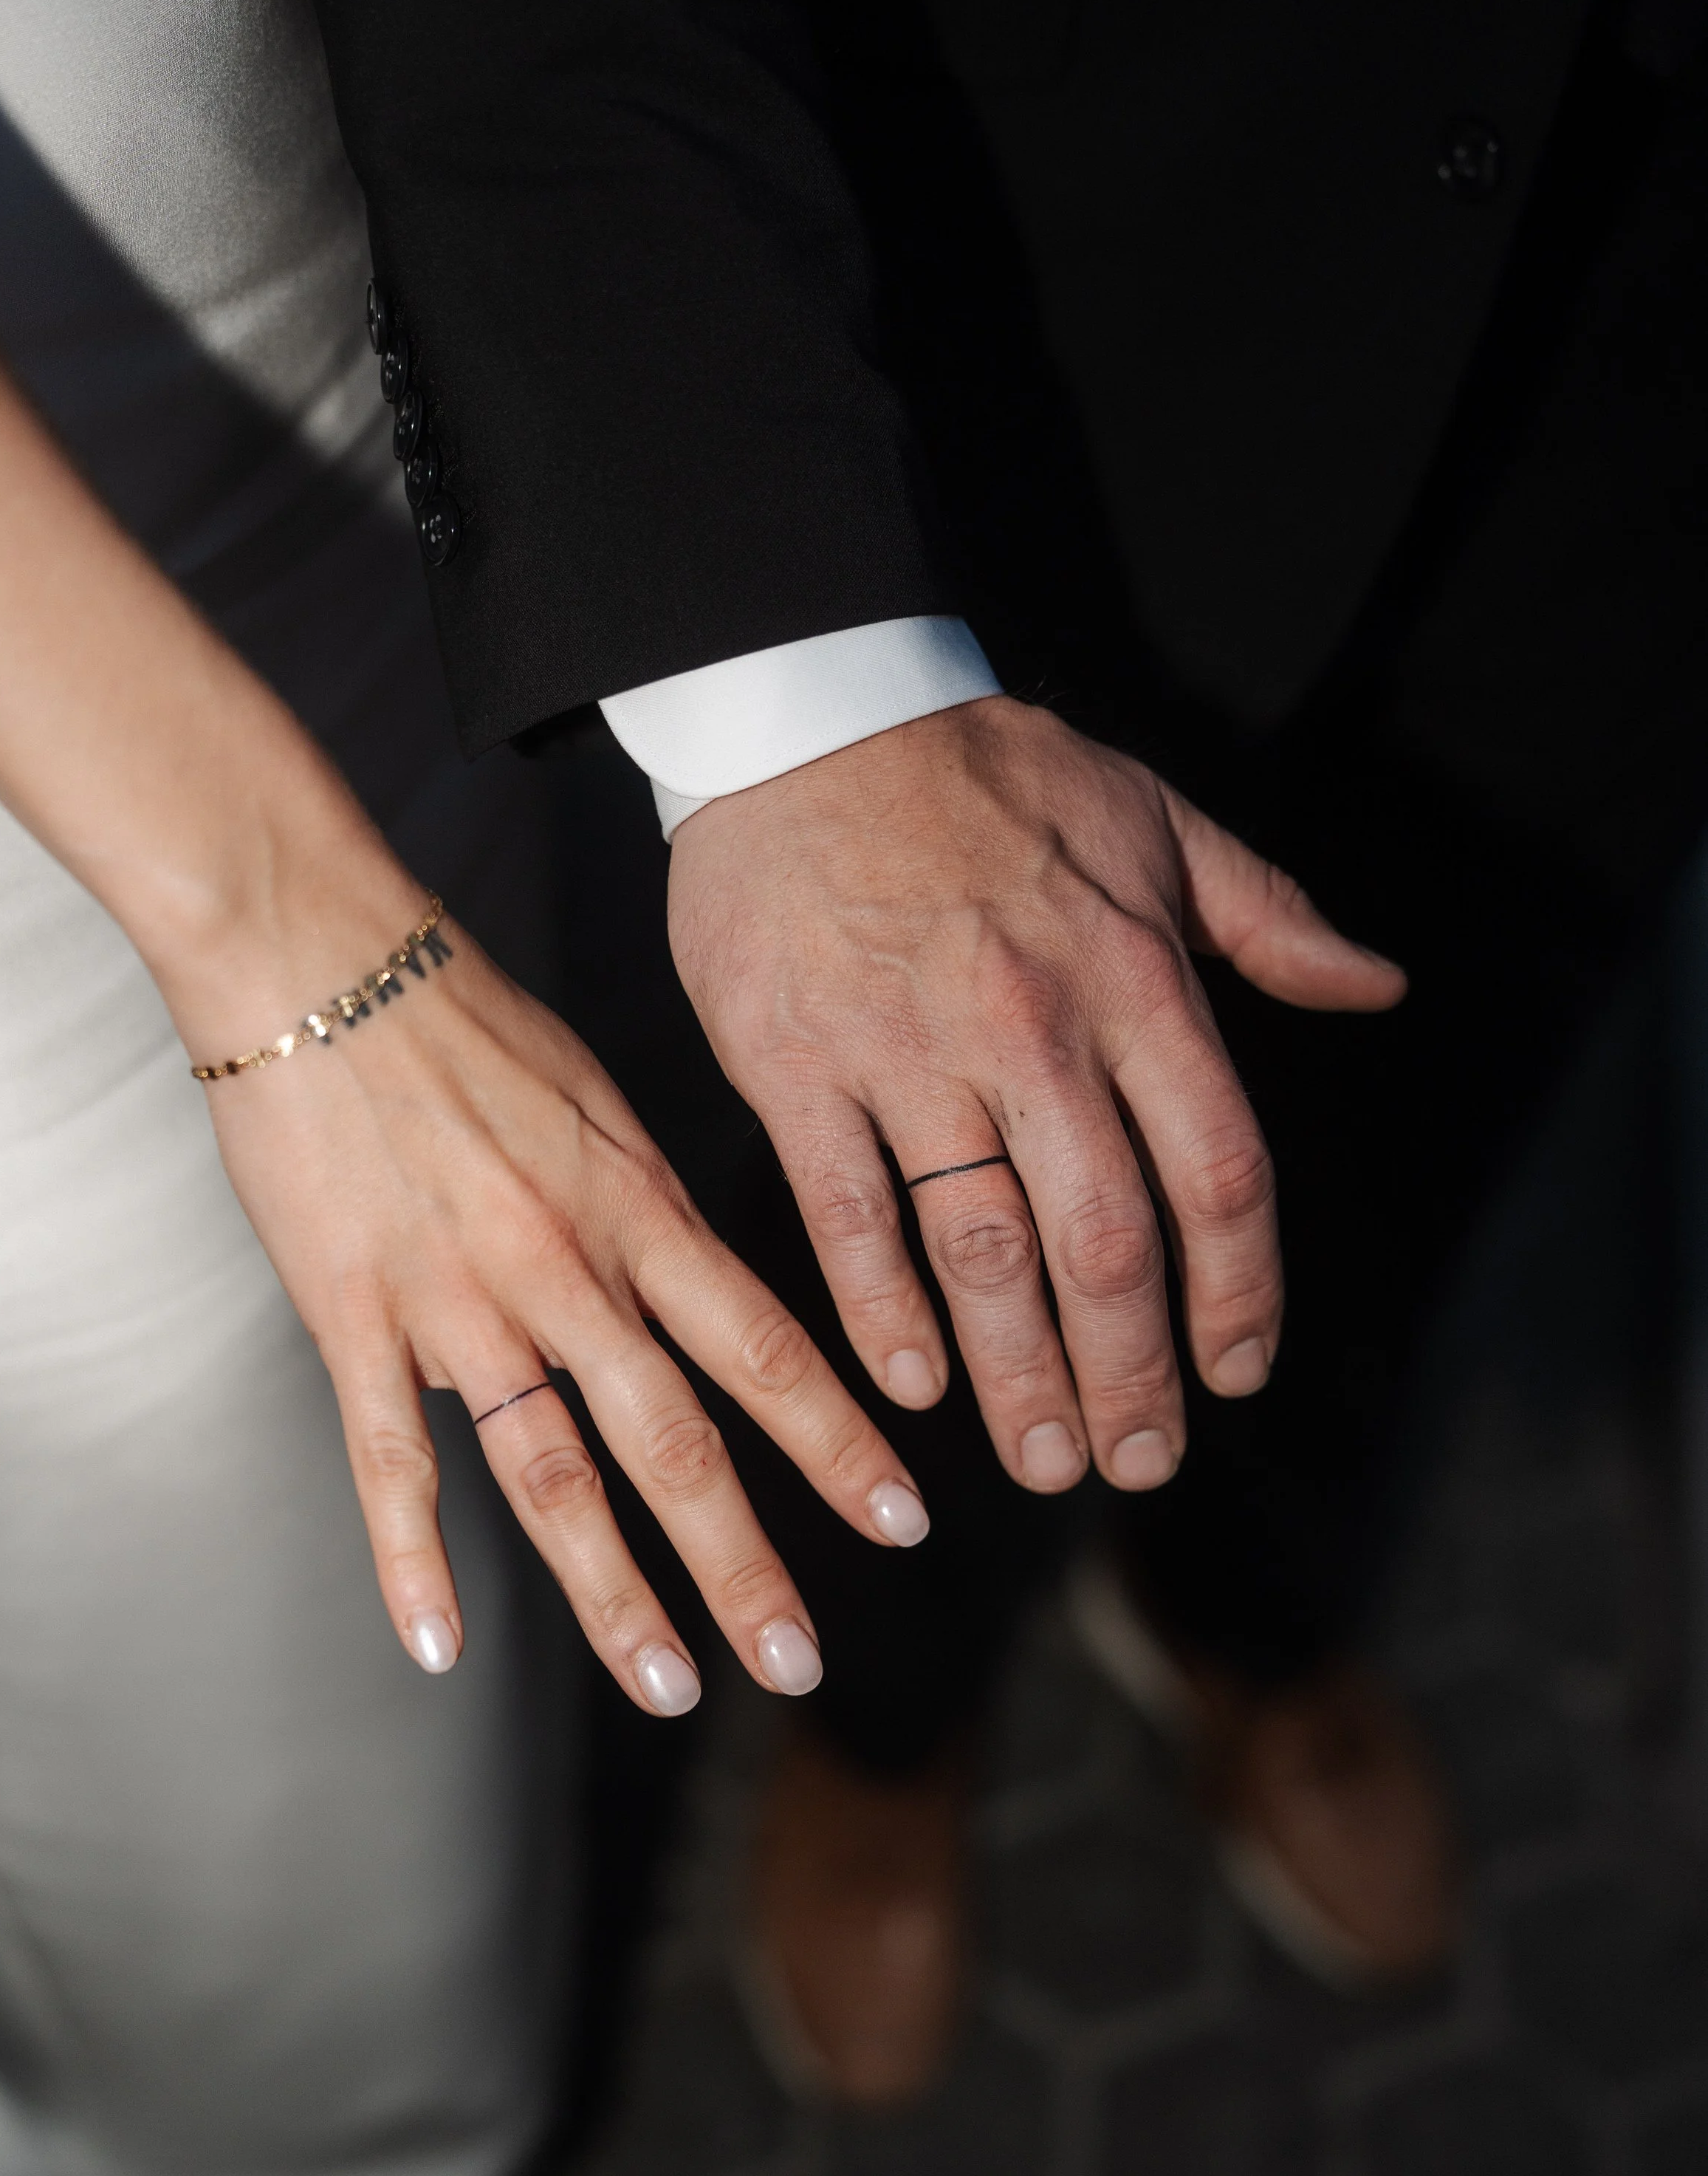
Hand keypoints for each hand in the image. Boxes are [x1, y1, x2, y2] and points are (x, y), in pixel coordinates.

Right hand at [190, 902, 928, 1711]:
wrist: (316, 952)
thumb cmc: (464, 1016)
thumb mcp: (599, 1101)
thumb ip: (643, 1210)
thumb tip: (688, 1292)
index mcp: (637, 1209)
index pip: (765, 1347)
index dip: (840, 1442)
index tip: (904, 1521)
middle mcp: (569, 1268)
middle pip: (677, 1440)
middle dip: (746, 1562)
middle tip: (800, 1663)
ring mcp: (460, 1300)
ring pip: (554, 1472)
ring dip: (616, 1593)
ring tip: (669, 1686)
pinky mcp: (354, 1314)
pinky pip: (389, 1458)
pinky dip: (412, 1558)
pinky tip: (438, 1646)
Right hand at [666, 695, 1403, 1493]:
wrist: (808, 712)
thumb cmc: (988, 772)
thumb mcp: (1156, 820)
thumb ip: (1269, 920)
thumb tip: (1378, 985)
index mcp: (1135, 979)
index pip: (1218, 1173)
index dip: (1240, 1294)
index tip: (1236, 1372)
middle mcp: (1034, 1028)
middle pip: (1108, 1242)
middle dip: (1132, 1377)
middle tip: (1136, 1462)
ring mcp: (909, 1052)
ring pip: (983, 1249)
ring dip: (1021, 1373)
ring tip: (1040, 1459)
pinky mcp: (797, 1065)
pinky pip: (849, 1215)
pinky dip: (884, 1313)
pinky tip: (916, 1386)